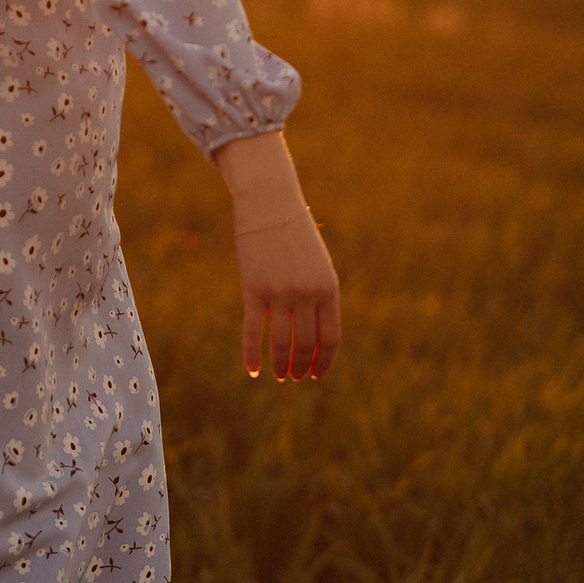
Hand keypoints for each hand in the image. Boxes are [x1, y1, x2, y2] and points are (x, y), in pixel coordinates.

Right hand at [215, 131, 340, 381]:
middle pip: (305, 344)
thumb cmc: (295, 235)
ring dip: (280, 365)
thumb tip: (313, 334)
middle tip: (294, 378)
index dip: (324, 361)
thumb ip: (318, 296)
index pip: (330, 338)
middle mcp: (307, 293)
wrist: (270, 203)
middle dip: (300, 366)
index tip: (316, 375)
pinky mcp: (254, 289)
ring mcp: (280, 293)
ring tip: (279, 377)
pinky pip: (253, 331)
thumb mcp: (317, 265)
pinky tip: (252, 371)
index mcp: (329, 288)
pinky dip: (252, 354)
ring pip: (281, 342)